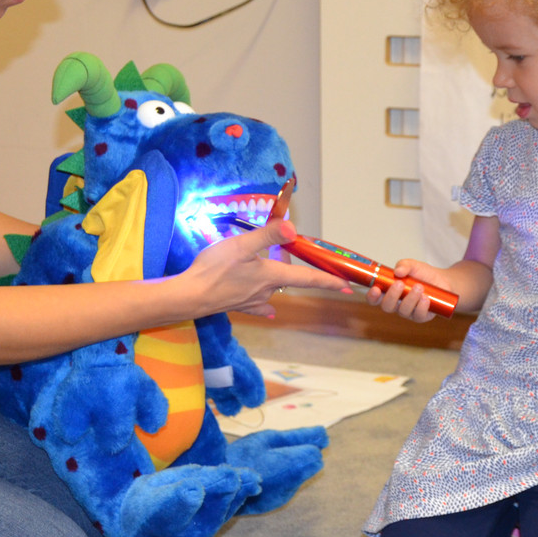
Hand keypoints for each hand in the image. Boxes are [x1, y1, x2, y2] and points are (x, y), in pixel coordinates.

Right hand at [182, 219, 347, 317]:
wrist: (189, 297)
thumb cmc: (213, 270)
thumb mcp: (241, 245)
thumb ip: (267, 235)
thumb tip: (293, 227)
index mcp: (271, 275)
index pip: (307, 278)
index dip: (329, 280)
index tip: (347, 285)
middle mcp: (266, 290)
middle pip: (291, 282)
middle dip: (303, 276)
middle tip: (313, 270)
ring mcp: (252, 300)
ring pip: (274, 291)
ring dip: (280, 284)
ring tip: (281, 274)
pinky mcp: (238, 305)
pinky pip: (258, 306)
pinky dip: (265, 305)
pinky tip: (268, 309)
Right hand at [367, 259, 449, 322]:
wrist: (441, 280)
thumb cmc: (422, 273)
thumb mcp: (412, 265)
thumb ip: (404, 265)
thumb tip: (398, 272)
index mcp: (389, 292)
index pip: (374, 299)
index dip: (372, 296)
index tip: (376, 289)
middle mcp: (396, 304)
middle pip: (387, 307)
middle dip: (392, 296)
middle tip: (400, 284)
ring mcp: (408, 311)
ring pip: (403, 311)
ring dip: (410, 299)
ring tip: (419, 286)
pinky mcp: (421, 316)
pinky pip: (418, 316)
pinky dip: (421, 307)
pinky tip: (426, 298)